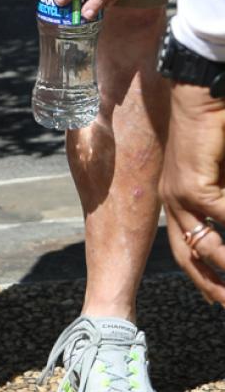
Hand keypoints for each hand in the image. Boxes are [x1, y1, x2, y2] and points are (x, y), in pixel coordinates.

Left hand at [161, 82, 224, 302]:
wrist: (202, 90)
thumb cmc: (219, 126)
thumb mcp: (224, 173)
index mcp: (178, 199)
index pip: (187, 248)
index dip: (204, 276)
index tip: (220, 301)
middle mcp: (172, 202)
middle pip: (190, 257)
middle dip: (213, 286)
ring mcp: (179, 195)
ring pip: (207, 246)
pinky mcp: (194, 184)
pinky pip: (223, 217)